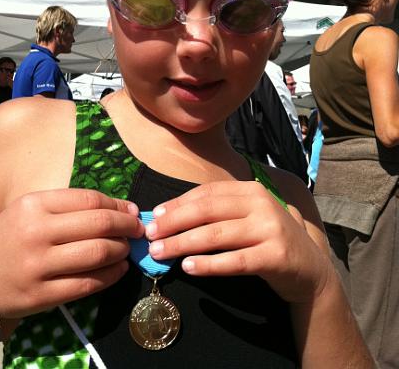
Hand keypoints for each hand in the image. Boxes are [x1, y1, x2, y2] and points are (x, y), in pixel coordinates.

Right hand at [0, 189, 143, 317]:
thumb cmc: (6, 237)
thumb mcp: (28, 210)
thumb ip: (67, 207)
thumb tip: (118, 208)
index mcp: (34, 205)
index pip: (90, 200)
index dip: (118, 204)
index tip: (132, 210)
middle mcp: (35, 232)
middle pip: (99, 224)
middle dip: (127, 225)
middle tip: (138, 229)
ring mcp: (38, 266)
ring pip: (97, 254)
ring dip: (121, 250)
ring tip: (126, 248)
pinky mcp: (40, 296)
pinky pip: (88, 284)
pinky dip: (111, 276)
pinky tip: (117, 270)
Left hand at [145, 181, 330, 304]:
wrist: (309, 270)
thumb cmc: (267, 240)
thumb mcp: (247, 217)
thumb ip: (218, 213)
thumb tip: (170, 217)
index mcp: (251, 190)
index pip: (206, 193)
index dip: (177, 204)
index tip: (154, 217)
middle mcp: (261, 204)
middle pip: (207, 211)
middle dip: (174, 223)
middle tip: (150, 236)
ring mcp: (270, 228)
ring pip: (217, 235)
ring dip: (183, 244)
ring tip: (160, 252)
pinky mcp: (276, 256)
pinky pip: (235, 260)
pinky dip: (209, 264)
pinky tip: (189, 267)